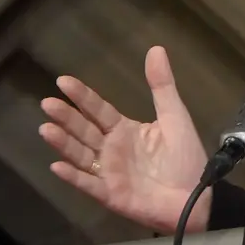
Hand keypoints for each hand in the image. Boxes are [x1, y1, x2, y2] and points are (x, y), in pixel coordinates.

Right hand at [38, 46, 210, 234]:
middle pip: (84, 130)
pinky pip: (89, 184)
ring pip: (81, 155)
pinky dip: (73, 177)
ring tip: (46, 128)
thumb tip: (156, 49)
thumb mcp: (175, 117)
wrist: (198, 195)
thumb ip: (163, 86)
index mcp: (125, 130)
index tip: (63, 81)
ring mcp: (108, 172)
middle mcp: (111, 149)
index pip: (99, 110)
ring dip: (63, 143)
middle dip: (66, 117)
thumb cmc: (186, 158)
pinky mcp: (111, 194)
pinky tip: (57, 165)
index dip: (82, 96)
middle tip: (47, 103)